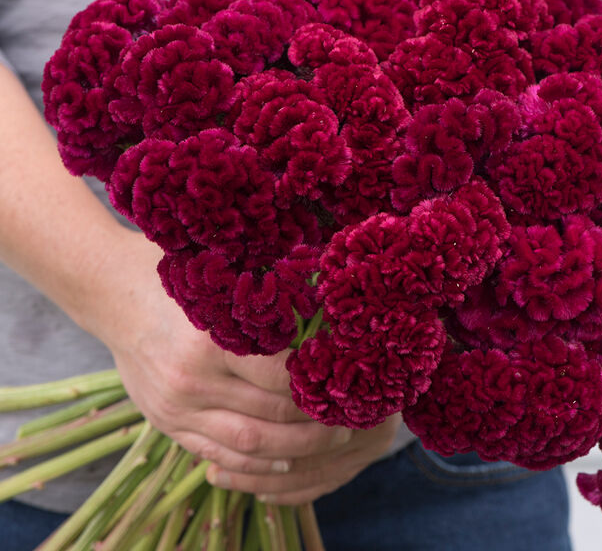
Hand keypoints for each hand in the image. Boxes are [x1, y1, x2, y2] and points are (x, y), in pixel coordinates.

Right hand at [92, 229, 383, 497]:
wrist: (110, 292)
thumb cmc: (175, 275)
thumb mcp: (218, 280)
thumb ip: (263, 300)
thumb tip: (324, 302)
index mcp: (210, 340)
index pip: (280, 374)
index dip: (317, 378)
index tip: (347, 372)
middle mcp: (192, 382)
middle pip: (270, 414)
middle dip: (317, 420)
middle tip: (351, 413)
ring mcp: (177, 409)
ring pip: (250, 444)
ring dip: (297, 447)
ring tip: (330, 437)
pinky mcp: (168, 424)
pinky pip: (219, 455)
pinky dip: (257, 464)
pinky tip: (287, 459)